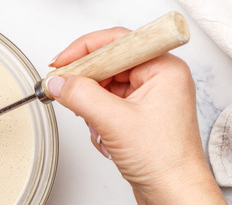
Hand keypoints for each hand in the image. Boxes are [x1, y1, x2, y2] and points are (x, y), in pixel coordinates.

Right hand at [49, 27, 224, 204]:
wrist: (175, 194)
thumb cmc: (166, 161)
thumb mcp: (114, 122)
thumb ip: (80, 95)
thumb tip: (57, 82)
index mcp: (164, 68)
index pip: (117, 41)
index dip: (84, 49)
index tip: (62, 62)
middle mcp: (159, 77)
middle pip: (107, 61)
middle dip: (86, 81)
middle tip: (64, 88)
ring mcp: (149, 95)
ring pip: (104, 83)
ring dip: (90, 103)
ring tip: (94, 122)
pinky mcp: (139, 113)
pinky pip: (106, 101)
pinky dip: (96, 115)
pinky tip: (102, 134)